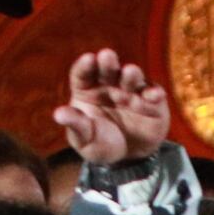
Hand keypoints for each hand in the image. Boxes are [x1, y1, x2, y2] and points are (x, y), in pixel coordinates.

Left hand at [56, 48, 170, 163]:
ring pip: (132, 78)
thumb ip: (75, 124)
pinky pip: (154, 95)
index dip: (85, 65)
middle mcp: (109, 85)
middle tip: (107, 56)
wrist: (127, 158)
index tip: (88, 59)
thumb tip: (58, 114)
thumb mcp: (84, 139)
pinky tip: (154, 95)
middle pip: (107, 69)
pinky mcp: (152, 102)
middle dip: (108, 62)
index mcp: (87, 89)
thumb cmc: (100, 144)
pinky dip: (154, 93)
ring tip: (130, 72)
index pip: (83, 73)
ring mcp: (132, 91)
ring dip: (131, 74)